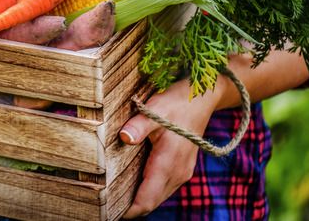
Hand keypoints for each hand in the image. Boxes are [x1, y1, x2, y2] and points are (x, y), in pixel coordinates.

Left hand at [119, 78, 224, 217]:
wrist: (202, 99)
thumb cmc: (177, 103)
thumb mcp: (154, 110)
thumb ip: (138, 126)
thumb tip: (124, 137)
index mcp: (168, 164)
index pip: (147, 200)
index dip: (129, 210)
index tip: (109, 211)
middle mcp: (177, 173)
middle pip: (151, 203)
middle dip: (131, 207)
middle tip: (106, 203)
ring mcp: (182, 171)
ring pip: (158, 196)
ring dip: (140, 199)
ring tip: (115, 195)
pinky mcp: (182, 167)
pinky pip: (163, 187)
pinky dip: (148, 190)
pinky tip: (132, 182)